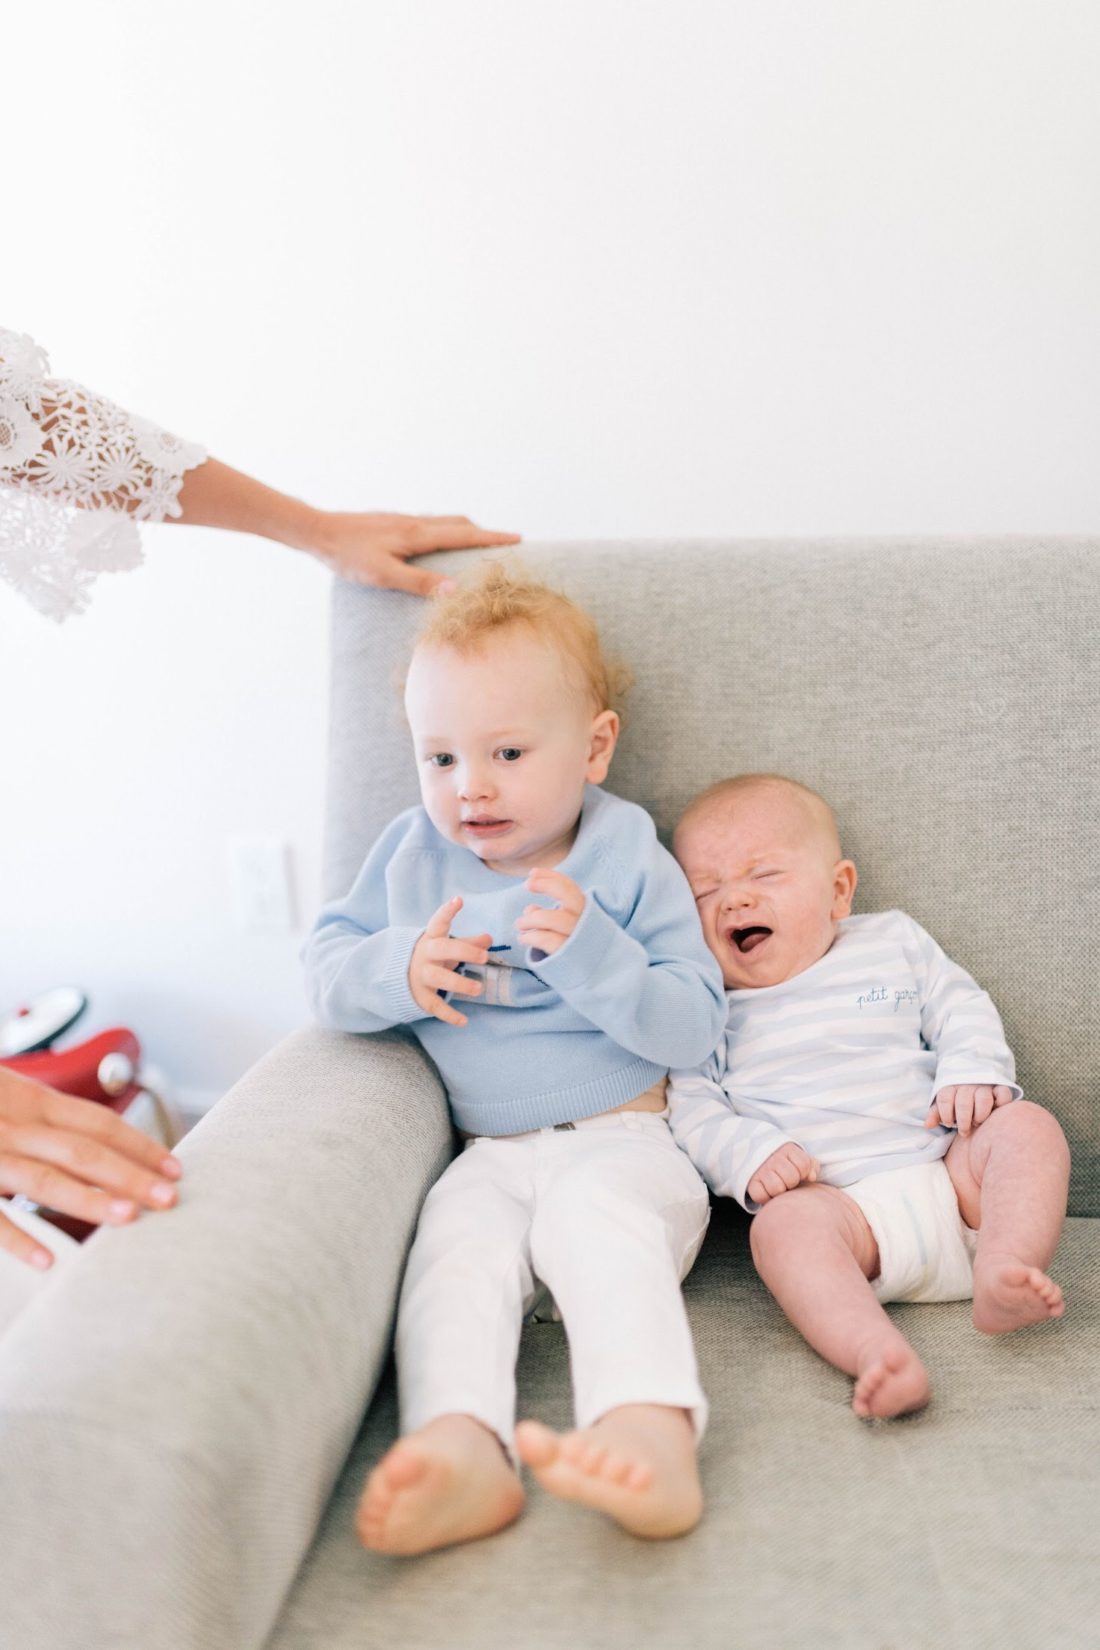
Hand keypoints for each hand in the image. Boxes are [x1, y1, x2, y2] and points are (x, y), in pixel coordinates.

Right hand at [0, 1066, 181, 1270]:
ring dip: (86, 1199)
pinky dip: (15, 1236)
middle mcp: (10, 1123)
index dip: (138, 1144)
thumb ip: (42, 1119)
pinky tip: (46, 1261)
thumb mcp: (7, 1097)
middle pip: (81, 1149)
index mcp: (27, 1100)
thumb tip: (95, 1147)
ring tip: (127, 1220)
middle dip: (129, 1174)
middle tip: (169, 1198)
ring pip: (40, 1179)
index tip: (175, 1168)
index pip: (96, 1123)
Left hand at [304, 511, 520, 595]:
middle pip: (459, 523)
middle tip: (506, 542)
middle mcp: (414, 523)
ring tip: (479, 544)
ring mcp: (403, 521)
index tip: (519, 538)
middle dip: (485, 532)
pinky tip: (438, 544)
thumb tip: (455, 590)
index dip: (492, 538)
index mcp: (417, 534)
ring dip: (466, 530)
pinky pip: (430, 525)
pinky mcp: (392, 524)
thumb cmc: (348, 555)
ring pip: (444, 522)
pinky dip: (446, 531)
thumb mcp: (383, 574)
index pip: (464, 534)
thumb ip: (419, 583)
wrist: (318, 532)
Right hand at [409, 896, 492, 1026]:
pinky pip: (434, 1005)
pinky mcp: (420, 996)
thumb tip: (489, 938)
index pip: (438, 922)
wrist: (397, 977)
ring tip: (478, 989)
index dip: (447, 912)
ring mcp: (420, 976)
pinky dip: (449, 1015)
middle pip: (442, 948)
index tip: (459, 900)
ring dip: (459, 983)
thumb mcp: (447, 947)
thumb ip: (468, 943)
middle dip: (463, 951)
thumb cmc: (432, 957)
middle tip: (484, 957)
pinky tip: (464, 1021)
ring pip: (438, 977)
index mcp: (431, 938)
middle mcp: (424, 954)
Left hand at [516, 869, 585, 956]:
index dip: (551, 877)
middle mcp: (586, 924)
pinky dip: (532, 937)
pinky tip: (523, 939)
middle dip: (547, 886)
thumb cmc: (579, 953)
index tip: (532, 873)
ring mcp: (579, 940)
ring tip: (519, 924)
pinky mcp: (570, 958)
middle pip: (569, 897)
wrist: (602, 981)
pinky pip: (549, 941)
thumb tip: (530, 909)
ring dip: (532, 918)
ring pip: (555, 919)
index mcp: (588, 914)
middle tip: (527, 884)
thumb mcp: (568, 931)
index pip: (571, 888)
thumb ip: (551, 916)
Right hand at [747, 1143, 819, 1205]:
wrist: (761, 1156)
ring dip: (779, 1191)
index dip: (804, 1173)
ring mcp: (761, 1170)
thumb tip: (812, 1177)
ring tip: (778, 1186)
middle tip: (787, 1181)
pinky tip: (768, 1191)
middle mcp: (773, 1158)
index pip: (803, 1164)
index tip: (799, 1173)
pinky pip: (761, 1196)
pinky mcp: (751, 1182)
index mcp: (788, 1149)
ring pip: (777, 1188)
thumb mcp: (800, 1158)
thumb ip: (811, 1165)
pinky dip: (765, 1198)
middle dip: (792, 1183)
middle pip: (791, 1178)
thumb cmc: (787, 1162)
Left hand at [925, 1083, 1015, 1135]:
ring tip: (977, 1123)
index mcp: (951, 1086)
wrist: (976, 1078)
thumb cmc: (958, 1100)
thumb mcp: (945, 1104)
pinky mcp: (1000, 1087)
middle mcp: (968, 1084)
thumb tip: (928, 1125)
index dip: (946, 1114)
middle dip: (963, 1120)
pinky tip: (995, 1112)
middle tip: (964, 1132)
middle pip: (963, 1102)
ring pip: (983, 1098)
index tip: (949, 1123)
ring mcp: (985, 1085)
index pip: (944, 1098)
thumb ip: (936, 1114)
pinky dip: (1000, 1104)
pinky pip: (1002, 1094)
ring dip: (980, 1114)